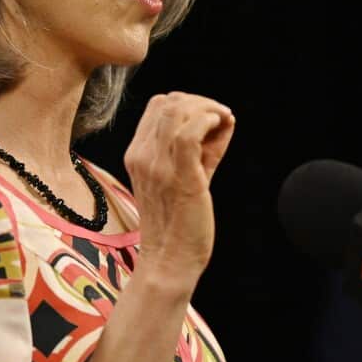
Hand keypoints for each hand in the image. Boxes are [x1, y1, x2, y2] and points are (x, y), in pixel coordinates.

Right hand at [124, 92, 234, 285]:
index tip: (209, 118)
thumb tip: (224, 119)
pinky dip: (208, 120)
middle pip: (168, 102)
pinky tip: (221, 127)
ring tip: (223, 121)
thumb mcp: (184, 176)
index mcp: (137, 154)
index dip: (187, 103)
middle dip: (200, 101)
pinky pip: (189, 132)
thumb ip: (200, 147)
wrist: (171, 260)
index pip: (157, 105)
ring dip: (207, 108)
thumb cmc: (180, 221)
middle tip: (221, 118)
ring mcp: (158, 166)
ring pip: (177, 110)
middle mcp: (142, 156)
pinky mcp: (180, 177)